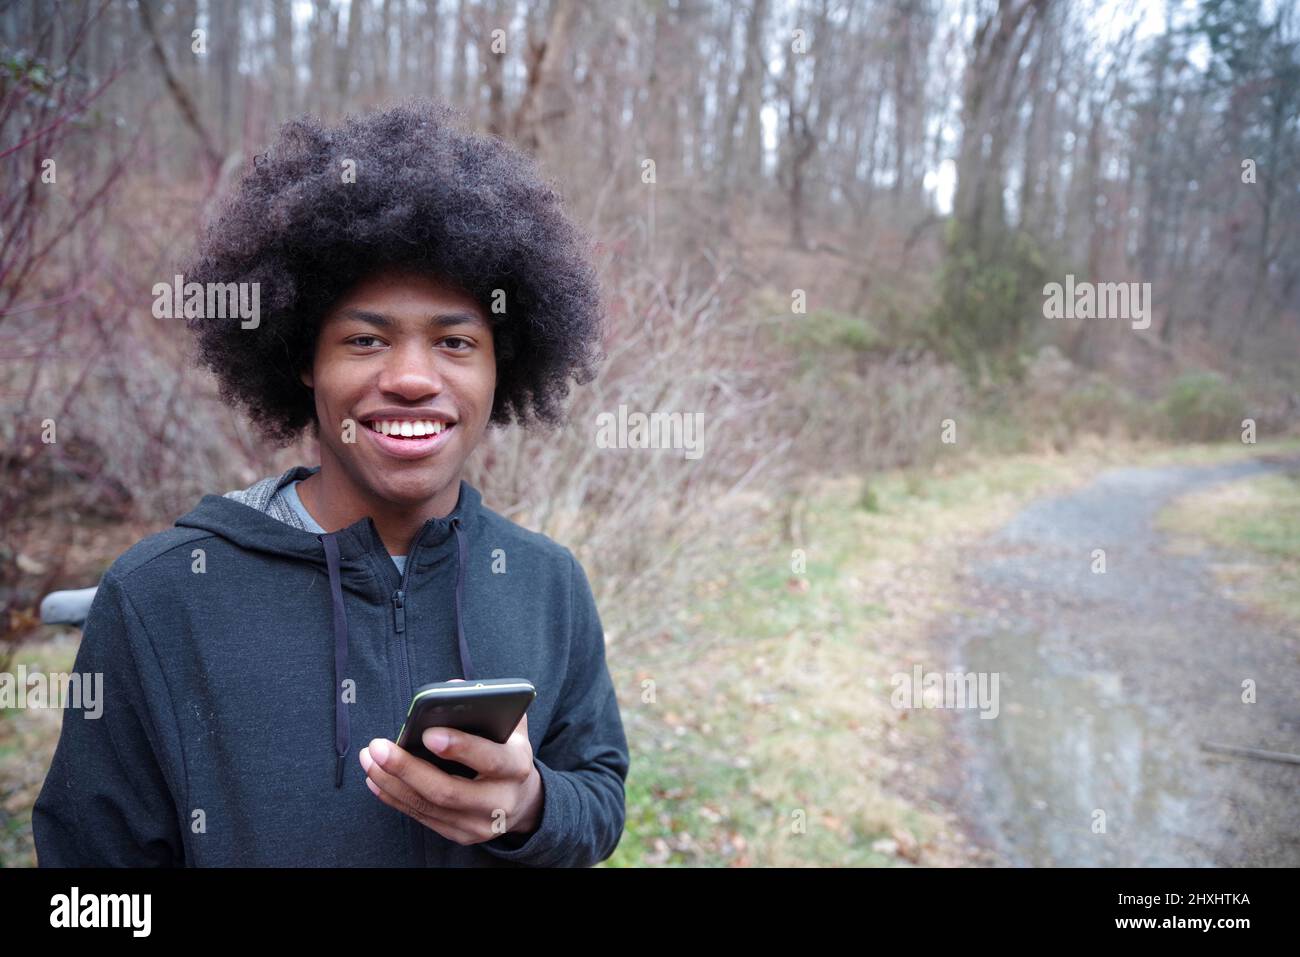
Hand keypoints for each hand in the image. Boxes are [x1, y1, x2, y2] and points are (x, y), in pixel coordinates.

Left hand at [359, 679, 542, 845]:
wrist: (522, 800)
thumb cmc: (509, 752)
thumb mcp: (511, 726)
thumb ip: (487, 704)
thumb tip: (450, 687)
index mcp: (516, 768)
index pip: (490, 760)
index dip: (459, 747)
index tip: (427, 733)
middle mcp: (499, 802)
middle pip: (448, 791)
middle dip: (408, 768)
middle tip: (378, 747)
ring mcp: (478, 824)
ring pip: (428, 806)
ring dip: (392, 782)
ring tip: (369, 758)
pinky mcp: (459, 835)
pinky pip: (421, 817)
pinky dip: (395, 798)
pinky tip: (376, 779)